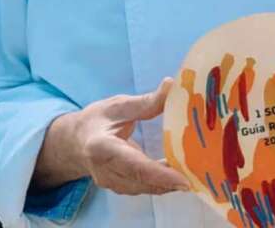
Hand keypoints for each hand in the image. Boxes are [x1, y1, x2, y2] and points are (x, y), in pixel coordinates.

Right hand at [34, 78, 188, 196]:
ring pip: (145, 188)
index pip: (134, 165)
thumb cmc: (97, 119)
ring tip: (195, 172)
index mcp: (102, 148)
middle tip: (200, 175)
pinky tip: (181, 173)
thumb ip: (146, 102)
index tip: (182, 179)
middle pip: (142, 181)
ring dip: (169, 183)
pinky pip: (144, 188)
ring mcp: (111, 183)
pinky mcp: (120, 187)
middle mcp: (105, 171)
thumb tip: (172, 85)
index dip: (159, 174)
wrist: (74, 142)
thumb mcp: (119, 105)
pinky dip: (162, 183)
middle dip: (171, 181)